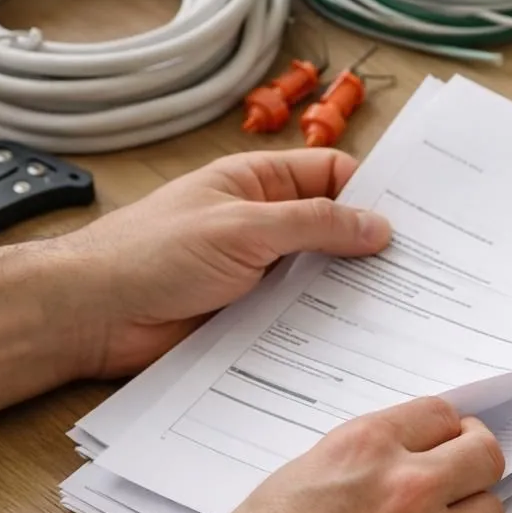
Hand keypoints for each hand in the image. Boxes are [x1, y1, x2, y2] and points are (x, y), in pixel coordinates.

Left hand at [68, 148, 390, 377]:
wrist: (92, 315)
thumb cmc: (148, 253)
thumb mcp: (243, 227)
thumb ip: (314, 225)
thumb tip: (376, 226)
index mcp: (257, 184)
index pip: (331, 175)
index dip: (372, 191)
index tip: (415, 216)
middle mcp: (262, 225)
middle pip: (333, 229)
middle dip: (370, 245)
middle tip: (420, 265)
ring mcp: (258, 273)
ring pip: (321, 278)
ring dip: (351, 291)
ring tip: (400, 304)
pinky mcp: (251, 317)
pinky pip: (301, 318)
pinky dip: (327, 326)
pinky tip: (357, 337)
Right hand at [108, 397, 505, 512]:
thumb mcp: (299, 476)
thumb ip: (362, 461)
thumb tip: (401, 458)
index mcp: (367, 448)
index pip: (442, 414)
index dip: (445, 429)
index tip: (446, 441)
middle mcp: (408, 488)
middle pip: (486, 455)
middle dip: (475, 461)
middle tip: (463, 474)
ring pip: (490, 512)